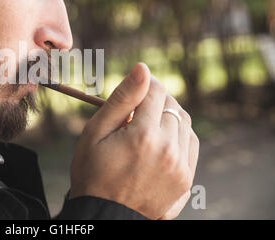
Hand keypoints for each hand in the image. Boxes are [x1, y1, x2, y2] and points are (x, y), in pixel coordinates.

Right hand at [69, 63, 199, 219]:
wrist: (104, 214)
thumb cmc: (93, 172)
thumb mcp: (97, 132)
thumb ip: (122, 99)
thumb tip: (143, 69)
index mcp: (144, 135)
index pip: (156, 91)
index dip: (145, 84)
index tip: (135, 89)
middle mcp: (168, 150)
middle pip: (172, 105)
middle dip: (155, 100)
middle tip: (136, 110)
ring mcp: (180, 166)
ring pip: (184, 123)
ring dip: (167, 116)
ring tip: (146, 125)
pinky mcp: (185, 179)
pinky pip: (190, 144)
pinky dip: (177, 134)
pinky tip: (159, 140)